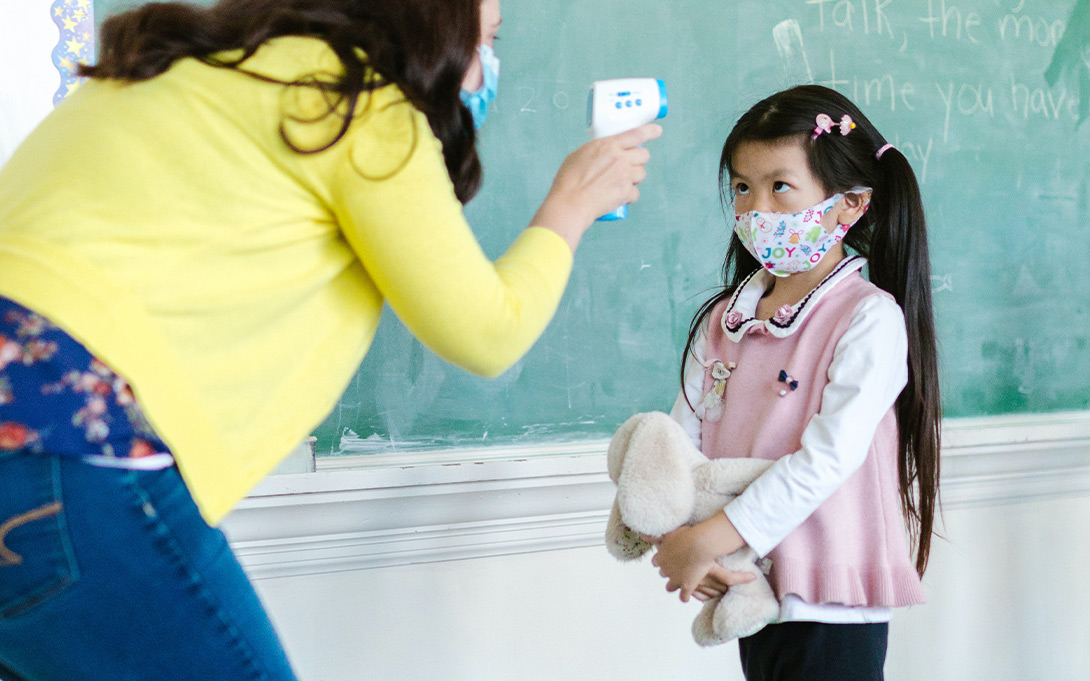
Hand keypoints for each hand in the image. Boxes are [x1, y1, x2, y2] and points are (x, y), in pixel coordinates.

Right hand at [531, 123, 662, 250]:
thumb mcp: (579, 155)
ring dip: (634, 178)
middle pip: (644, 155)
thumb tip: (604, 152)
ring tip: (620, 183)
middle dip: (639, 160)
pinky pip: (636, 193)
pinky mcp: (626, 192)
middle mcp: (620, 158)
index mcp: (608, 145)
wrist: (571, 202)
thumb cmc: (569, 181)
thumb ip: (597, 151)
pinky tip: (619, 198)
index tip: (657, 130)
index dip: (650, 131)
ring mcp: (625, 175)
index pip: (636, 134)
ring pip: (642, 173)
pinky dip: (629, 197)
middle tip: (629, 166)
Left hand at [650, 514, 747, 602]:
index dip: (663, 560)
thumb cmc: (686, 536)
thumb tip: (641, 534)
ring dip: (674, 585)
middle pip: (663, 573)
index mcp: (660, 558)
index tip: (668, 557)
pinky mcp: (686, 586)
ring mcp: (676, 580)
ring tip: (681, 583)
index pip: (656, 562)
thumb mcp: (668, 533)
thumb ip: (654, 536)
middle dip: (669, 571)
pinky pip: (683, 597)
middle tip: (678, 566)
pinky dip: (684, 597)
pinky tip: (687, 595)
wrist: (699, 544)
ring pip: (669, 587)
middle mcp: (665, 570)